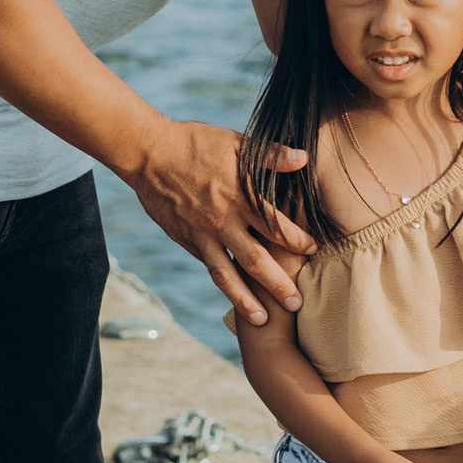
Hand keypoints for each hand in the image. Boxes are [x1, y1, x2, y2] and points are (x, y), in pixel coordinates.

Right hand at [119, 119, 311, 324]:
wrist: (149, 154)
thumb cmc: (196, 142)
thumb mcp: (235, 142)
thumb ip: (270, 155)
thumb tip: (303, 159)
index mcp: (239, 195)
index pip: (275, 225)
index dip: (297, 240)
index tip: (313, 251)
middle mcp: (222, 221)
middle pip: (255, 260)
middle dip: (278, 284)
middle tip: (297, 304)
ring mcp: (201, 234)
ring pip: (227, 275)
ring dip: (245, 299)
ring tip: (262, 320)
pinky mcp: (185, 240)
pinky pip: (208, 267)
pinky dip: (223, 284)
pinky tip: (234, 297)